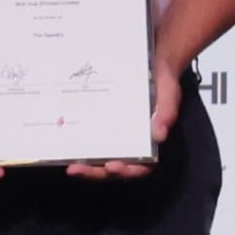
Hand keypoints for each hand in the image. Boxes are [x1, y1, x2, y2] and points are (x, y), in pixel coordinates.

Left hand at [63, 53, 182, 180]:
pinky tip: (65, 142)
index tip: (112, 165)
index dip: (126, 171)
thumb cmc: (163, 80)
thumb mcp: (169, 92)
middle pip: (114, 168)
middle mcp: (132, 145)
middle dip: (96, 172)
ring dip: (85, 166)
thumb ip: (167, 112)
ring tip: (71, 166)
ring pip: (100, 160)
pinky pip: (90, 141)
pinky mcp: (101, 126)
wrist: (152, 62)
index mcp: (150, 142)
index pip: (141, 166)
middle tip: (77, 169)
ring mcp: (115, 137)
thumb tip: (159, 135)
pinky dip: (79, 147)